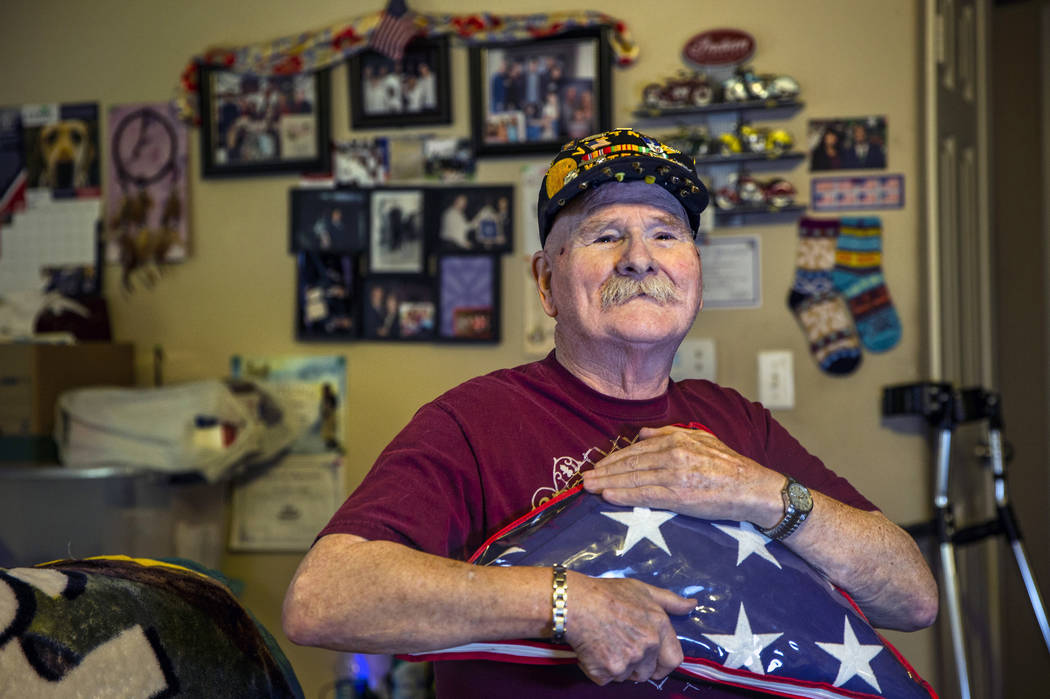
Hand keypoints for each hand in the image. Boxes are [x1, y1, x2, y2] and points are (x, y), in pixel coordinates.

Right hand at [567, 572, 695, 684]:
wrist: (575, 603)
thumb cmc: (607, 594)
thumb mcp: (642, 590)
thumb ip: (670, 601)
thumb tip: (692, 605)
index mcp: (659, 628)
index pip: (674, 660)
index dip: (663, 663)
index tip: (652, 660)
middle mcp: (648, 646)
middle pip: (649, 672)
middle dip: (638, 666)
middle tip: (622, 648)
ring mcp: (628, 661)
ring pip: (627, 676)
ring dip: (618, 667)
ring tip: (605, 643)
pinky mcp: (608, 672)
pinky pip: (607, 679)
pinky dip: (599, 669)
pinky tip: (593, 650)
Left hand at [581, 426, 781, 525]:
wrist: (753, 488)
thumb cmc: (730, 466)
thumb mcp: (701, 439)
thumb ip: (670, 434)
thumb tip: (642, 433)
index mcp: (677, 439)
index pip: (636, 449)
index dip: (614, 458)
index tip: (598, 465)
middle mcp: (673, 454)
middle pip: (630, 463)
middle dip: (604, 470)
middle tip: (584, 478)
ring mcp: (675, 475)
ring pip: (633, 478)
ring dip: (607, 483)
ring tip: (589, 487)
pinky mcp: (679, 495)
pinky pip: (645, 494)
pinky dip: (623, 495)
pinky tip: (608, 496)